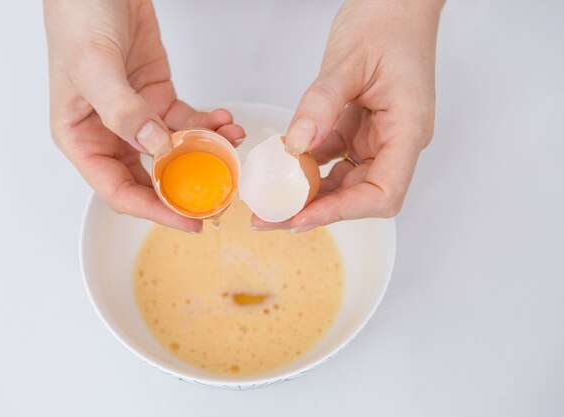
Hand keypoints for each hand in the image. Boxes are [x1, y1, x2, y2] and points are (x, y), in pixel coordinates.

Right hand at [44, 0, 244, 231]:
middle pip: (150, 179)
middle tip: (221, 195)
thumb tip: (154, 146)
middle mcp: (108, 134)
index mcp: (81, 138)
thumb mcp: (94, 66)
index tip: (189, 221)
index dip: (155, 211)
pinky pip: (187, 123)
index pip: (118, 191)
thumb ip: (122, 111)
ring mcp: (136, 118)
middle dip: (186, 189)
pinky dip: (208, 126)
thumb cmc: (78, 18)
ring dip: (205, 152)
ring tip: (230, 143)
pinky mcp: (157, 99)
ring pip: (174, 151)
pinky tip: (225, 121)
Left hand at [253, 0, 442, 231]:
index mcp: (407, 130)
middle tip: (269, 219)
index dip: (342, 212)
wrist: (397, 1)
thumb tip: (294, 147)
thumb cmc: (387, 20)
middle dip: (315, 211)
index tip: (301, 217)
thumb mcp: (347, 61)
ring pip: (345, 182)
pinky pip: (335, 159)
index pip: (382, 192)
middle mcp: (397, 141)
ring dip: (309, 195)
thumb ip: (321, 104)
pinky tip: (282, 171)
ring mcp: (380, 137)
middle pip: (359, 196)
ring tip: (270, 203)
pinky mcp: (362, 129)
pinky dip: (309, 168)